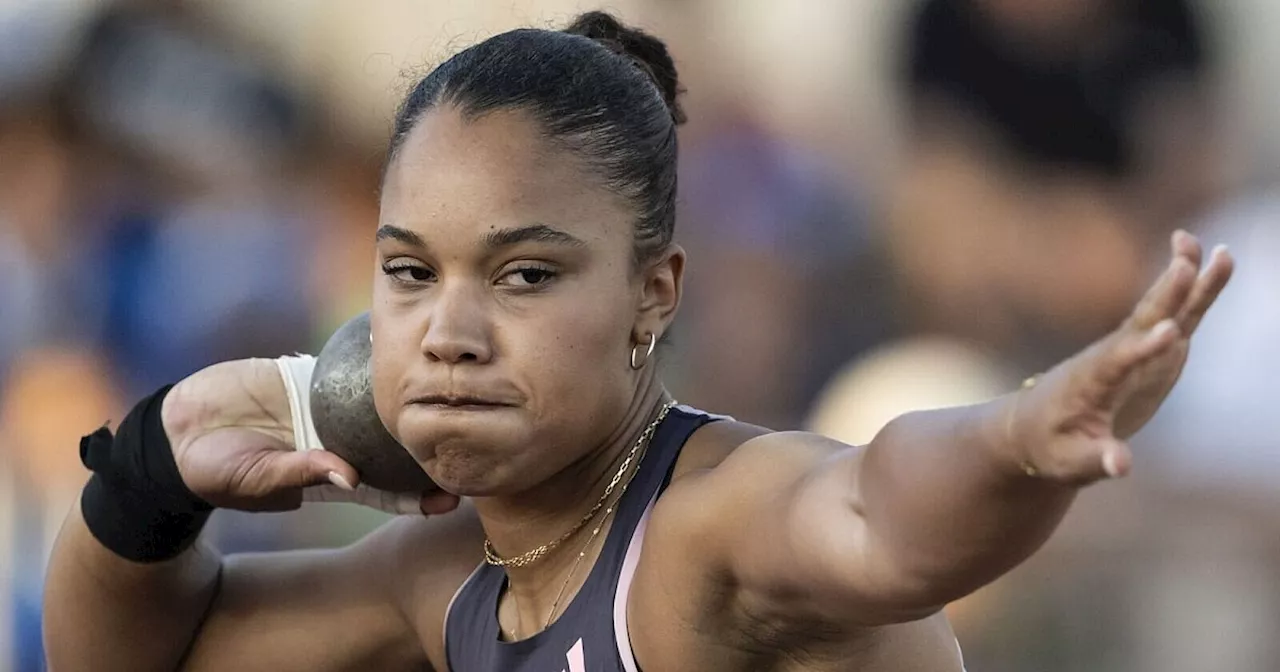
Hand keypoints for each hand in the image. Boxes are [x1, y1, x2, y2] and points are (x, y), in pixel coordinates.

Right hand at [161, 358, 458, 514]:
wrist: (177, 431)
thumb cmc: (214, 470)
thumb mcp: (257, 478)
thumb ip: (302, 473)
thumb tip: (348, 475)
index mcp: (327, 476)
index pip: (383, 490)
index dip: (418, 496)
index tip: (455, 498)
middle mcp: (334, 441)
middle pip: (391, 445)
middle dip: (429, 443)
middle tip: (476, 438)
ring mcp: (323, 408)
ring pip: (375, 405)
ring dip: (409, 400)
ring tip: (455, 392)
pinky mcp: (306, 377)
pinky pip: (345, 369)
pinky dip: (373, 363)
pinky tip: (407, 350)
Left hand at [1008, 230, 1233, 484]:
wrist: (1034, 426)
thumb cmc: (1049, 445)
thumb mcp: (1067, 462)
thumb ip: (1096, 461)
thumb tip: (1121, 465)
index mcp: (1092, 381)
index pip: (1119, 361)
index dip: (1143, 348)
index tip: (1168, 332)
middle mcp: (1113, 355)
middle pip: (1141, 322)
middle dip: (1163, 296)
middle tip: (1184, 264)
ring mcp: (1135, 349)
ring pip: (1162, 309)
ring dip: (1182, 279)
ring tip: (1204, 245)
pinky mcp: (1153, 351)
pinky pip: (1178, 316)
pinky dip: (1196, 291)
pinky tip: (1213, 260)